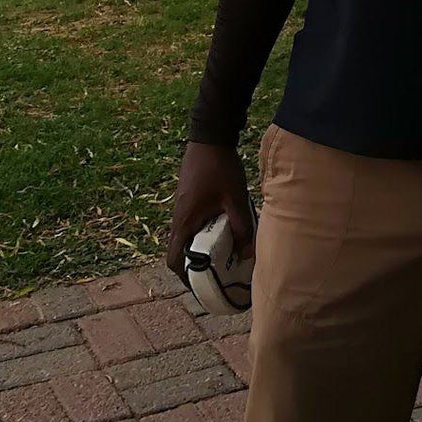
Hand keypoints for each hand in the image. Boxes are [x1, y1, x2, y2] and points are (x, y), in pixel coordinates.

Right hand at [164, 142, 256, 280]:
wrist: (209, 136)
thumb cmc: (220, 167)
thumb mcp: (234, 199)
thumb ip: (242, 227)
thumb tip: (247, 255)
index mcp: (184, 222)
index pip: (174, 259)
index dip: (185, 276)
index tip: (203, 285)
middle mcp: (179, 218)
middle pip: (181, 251)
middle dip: (198, 265)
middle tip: (219, 274)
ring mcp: (183, 208)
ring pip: (189, 238)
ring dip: (203, 248)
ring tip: (226, 255)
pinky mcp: (190, 200)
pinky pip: (194, 224)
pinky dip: (205, 233)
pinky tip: (225, 231)